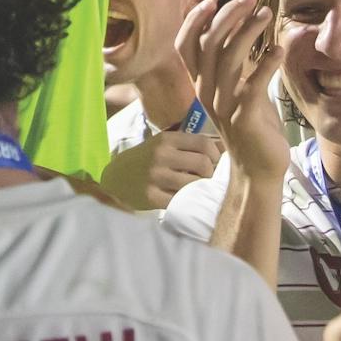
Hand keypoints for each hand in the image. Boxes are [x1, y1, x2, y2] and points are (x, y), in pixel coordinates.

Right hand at [99, 126, 225, 211]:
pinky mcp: (151, 196)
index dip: (217, 156)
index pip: (205, 144)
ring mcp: (156, 176)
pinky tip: (185, 200)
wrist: (115, 177)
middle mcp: (162, 155)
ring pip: (195, 184)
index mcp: (167, 139)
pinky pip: (181, 201)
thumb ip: (190, 145)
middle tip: (207, 180)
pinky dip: (188, 202)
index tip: (216, 164)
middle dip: (211, 175)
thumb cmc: (147, 159)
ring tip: (197, 190)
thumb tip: (225, 149)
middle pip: (204, 165)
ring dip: (200, 189)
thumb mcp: (164, 144)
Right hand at [181, 0, 288, 181]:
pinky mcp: (245, 118)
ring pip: (228, 59)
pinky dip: (267, 63)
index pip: (185, 45)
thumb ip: (233, 60)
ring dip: (248, 31)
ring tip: (267, 14)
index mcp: (201, 83)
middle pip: (208, 45)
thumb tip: (241, 22)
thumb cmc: (251, 123)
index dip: (194, 20)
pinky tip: (279, 48)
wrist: (257, 170)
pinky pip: (253, 85)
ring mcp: (224, 106)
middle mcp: (207, 92)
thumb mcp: (235, 88)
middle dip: (229, 16)